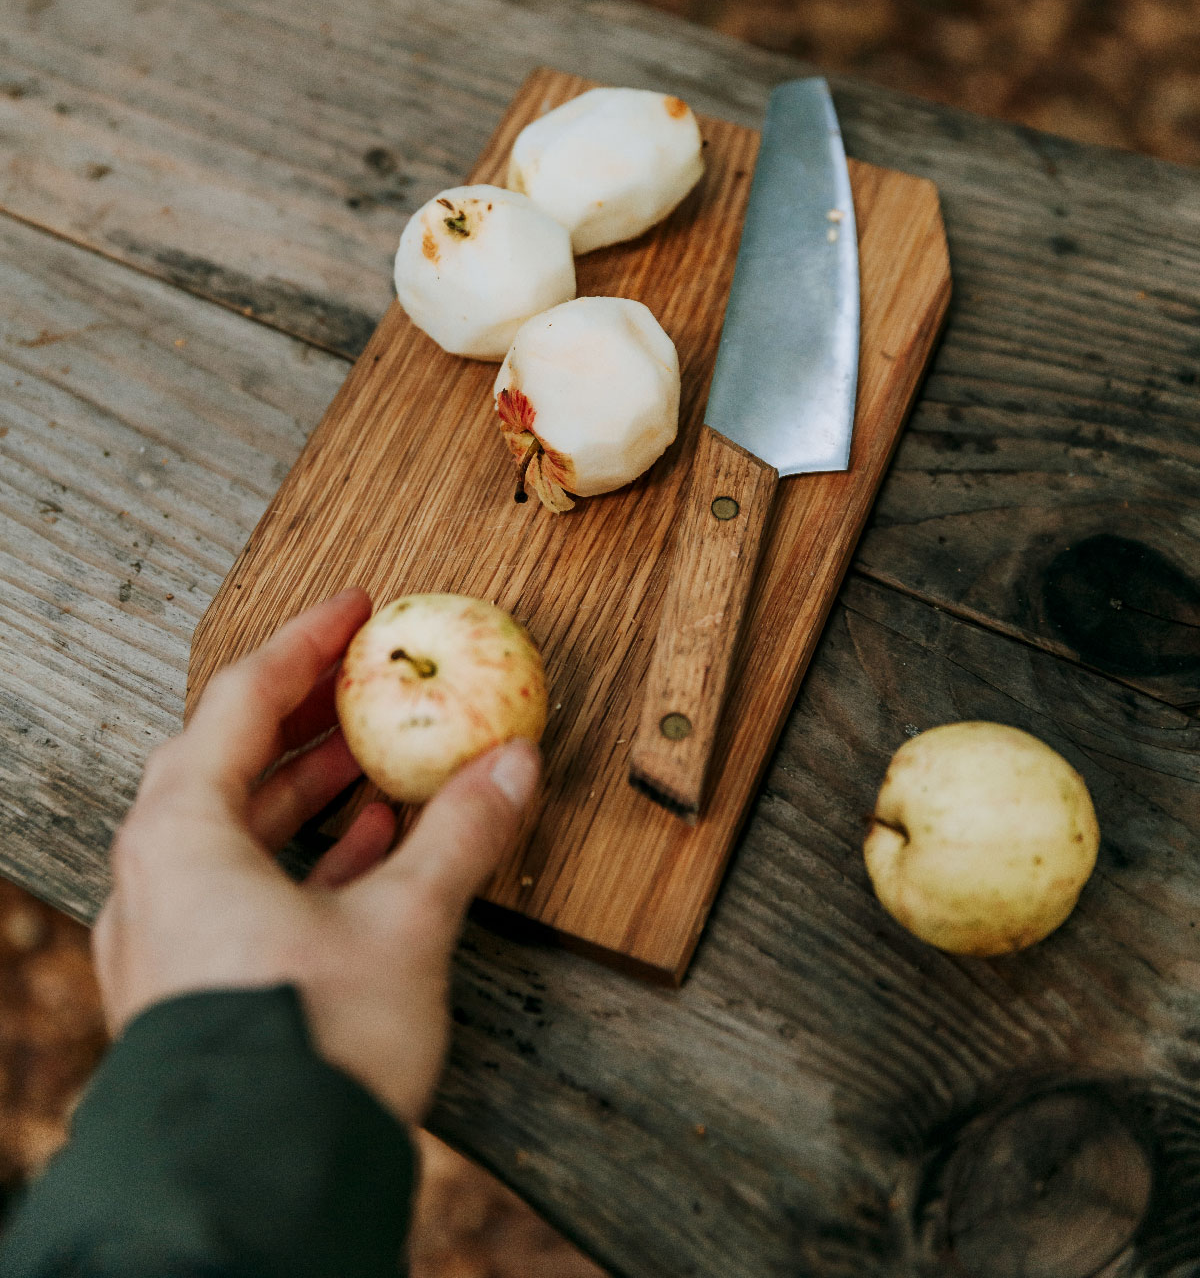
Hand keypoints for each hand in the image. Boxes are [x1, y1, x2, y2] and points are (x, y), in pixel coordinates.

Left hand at [92, 588, 540, 1126]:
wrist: (252, 1195)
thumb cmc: (301, 1056)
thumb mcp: (402, 926)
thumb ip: (460, 835)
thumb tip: (513, 765)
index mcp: (181, 837)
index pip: (241, 700)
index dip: (306, 643)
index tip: (355, 609)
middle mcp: (156, 879)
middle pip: (229, 759)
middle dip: (309, 716)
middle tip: (365, 679)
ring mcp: (166, 937)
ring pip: (236, 828)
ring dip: (311, 789)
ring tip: (383, 765)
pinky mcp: (194, 986)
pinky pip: (243, 886)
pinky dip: (304, 854)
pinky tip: (371, 850)